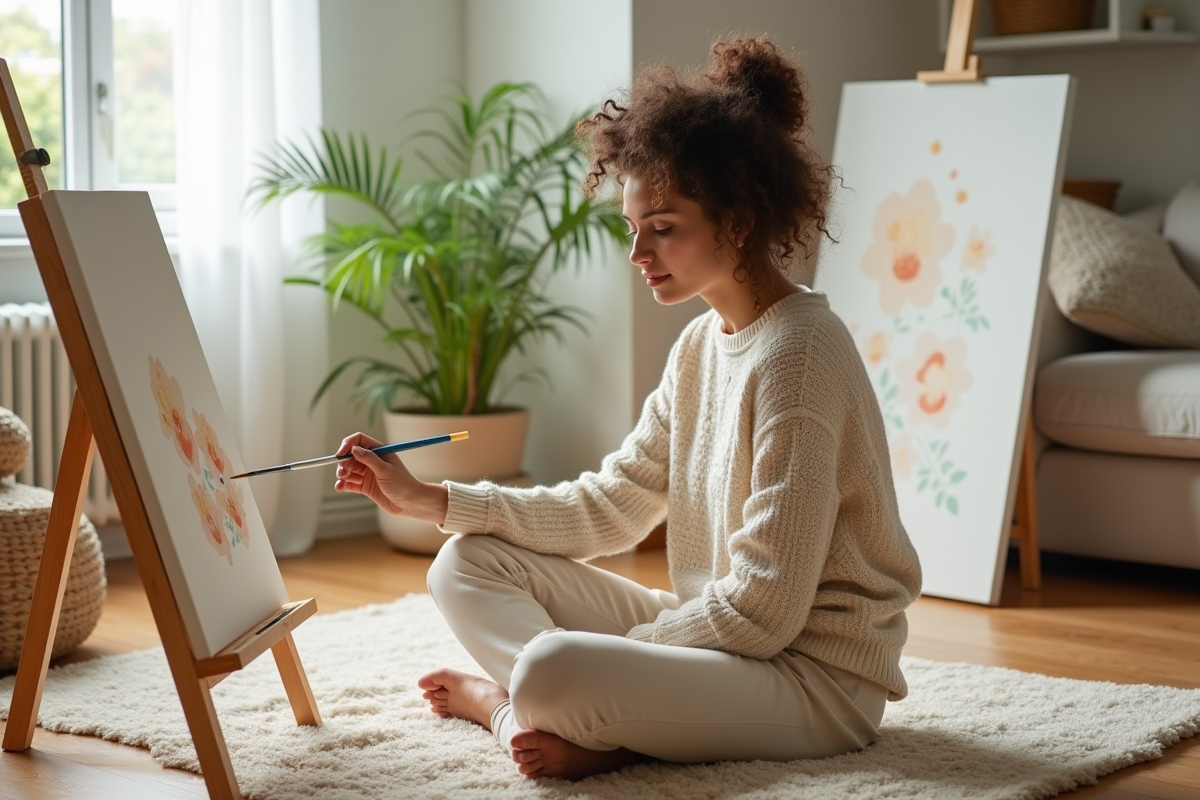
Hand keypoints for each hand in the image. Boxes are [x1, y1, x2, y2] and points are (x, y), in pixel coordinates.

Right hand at [333, 432, 448, 523]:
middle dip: (343, 462)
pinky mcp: (365, 486)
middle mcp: (372, 461)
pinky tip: (340, 487)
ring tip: (342, 480)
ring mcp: (368, 474)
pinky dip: (343, 484)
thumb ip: (369, 459)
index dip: (348, 445)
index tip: (341, 454)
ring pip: (349, 470)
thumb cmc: (403, 484)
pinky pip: (350, 483)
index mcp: (379, 452)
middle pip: (351, 456)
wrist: (410, 503)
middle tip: (343, 471)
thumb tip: (354, 449)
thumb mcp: (385, 469)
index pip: (359, 441)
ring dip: (342, 474)